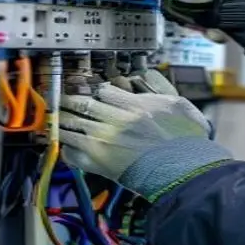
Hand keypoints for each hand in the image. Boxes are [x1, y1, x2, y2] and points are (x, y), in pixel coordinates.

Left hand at [59, 69, 231, 200]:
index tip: (96, 93)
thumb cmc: (186, 139)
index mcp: (134, 105)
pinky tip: (67, 144)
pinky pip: (72, 152)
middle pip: (83, 104)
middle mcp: (116, 121)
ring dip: (63, 120)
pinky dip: (66, 147)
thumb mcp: (180, 104)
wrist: (183, 169)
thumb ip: (162, 86)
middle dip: (71, 100)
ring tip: (58, 118)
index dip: (99, 92)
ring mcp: (104, 142)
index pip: (104, 91)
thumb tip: (148, 74)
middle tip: (64, 99)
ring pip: (72, 125)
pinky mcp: (98, 162)